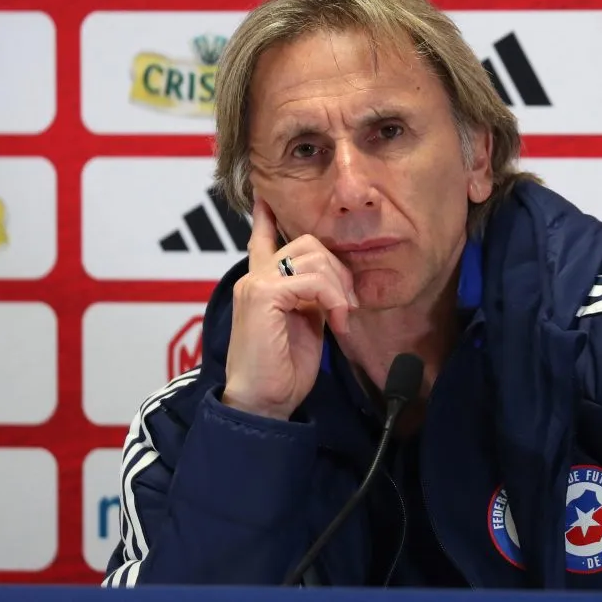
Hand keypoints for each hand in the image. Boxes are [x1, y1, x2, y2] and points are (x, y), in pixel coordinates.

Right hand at [222, 195, 356, 420]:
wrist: (263, 403)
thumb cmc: (283, 371)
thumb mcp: (305, 324)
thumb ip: (311, 297)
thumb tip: (331, 283)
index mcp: (261, 284)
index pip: (263, 239)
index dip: (268, 218)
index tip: (266, 199)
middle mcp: (254, 277)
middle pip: (308, 244)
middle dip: (338, 269)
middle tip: (348, 304)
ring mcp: (255, 283)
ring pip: (313, 256)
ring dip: (339, 286)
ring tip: (343, 316)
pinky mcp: (262, 295)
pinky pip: (311, 279)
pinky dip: (333, 298)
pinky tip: (337, 322)